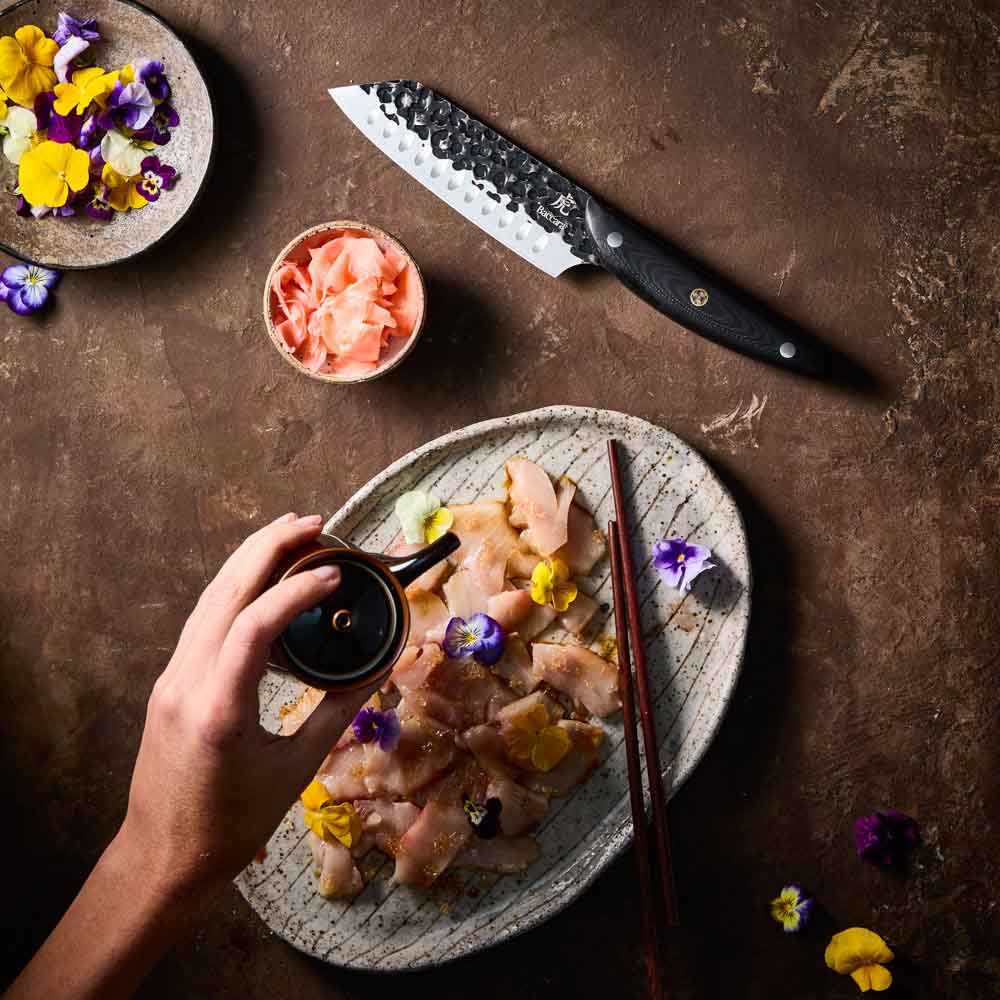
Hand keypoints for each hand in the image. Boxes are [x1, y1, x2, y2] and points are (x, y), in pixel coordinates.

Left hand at [120, 512, 374, 898]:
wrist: (163, 857)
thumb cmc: (232, 825)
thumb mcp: (294, 770)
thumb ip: (335, 712)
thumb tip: (376, 670)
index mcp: (219, 709)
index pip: (254, 625)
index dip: (296, 590)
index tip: (335, 574)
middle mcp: (185, 683)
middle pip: (223, 593)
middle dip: (267, 548)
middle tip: (311, 522)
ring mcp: (171, 679)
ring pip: (207, 599)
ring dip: (247, 560)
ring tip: (287, 532)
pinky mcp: (170, 682)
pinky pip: (201, 620)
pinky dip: (233, 587)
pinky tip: (258, 576)